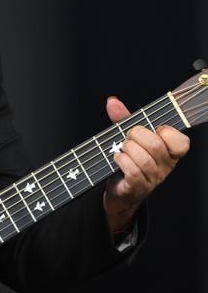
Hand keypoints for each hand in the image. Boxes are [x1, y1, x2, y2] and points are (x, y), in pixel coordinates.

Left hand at [103, 96, 189, 232]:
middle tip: (128, 138)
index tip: (152, 129)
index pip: (181, 142)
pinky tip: (117, 158)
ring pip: (144, 159)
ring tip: (121, 149)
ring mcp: (152, 179)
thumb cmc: (128, 161)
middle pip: (156, 146)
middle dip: (136, 136)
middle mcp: (164, 167)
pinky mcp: (138, 188)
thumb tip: (112, 102)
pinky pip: (133, 172)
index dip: (166, 132)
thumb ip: (124, 119)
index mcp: (169, 153)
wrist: (120, 191)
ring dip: (127, 149)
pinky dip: (121, 161)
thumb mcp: (129, 138)